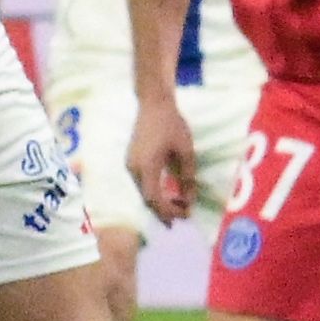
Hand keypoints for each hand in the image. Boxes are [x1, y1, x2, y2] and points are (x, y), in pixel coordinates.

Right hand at [130, 100, 194, 224]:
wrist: (153, 105)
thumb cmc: (172, 125)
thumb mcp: (186, 151)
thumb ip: (187, 176)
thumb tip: (189, 198)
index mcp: (147, 167)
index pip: (154, 199)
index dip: (169, 211)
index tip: (185, 215)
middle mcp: (134, 169)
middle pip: (147, 199)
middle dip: (164, 210)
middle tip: (183, 216)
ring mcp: (130, 165)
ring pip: (143, 192)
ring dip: (159, 202)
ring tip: (178, 205)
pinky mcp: (131, 162)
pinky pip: (141, 184)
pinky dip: (154, 192)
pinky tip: (167, 192)